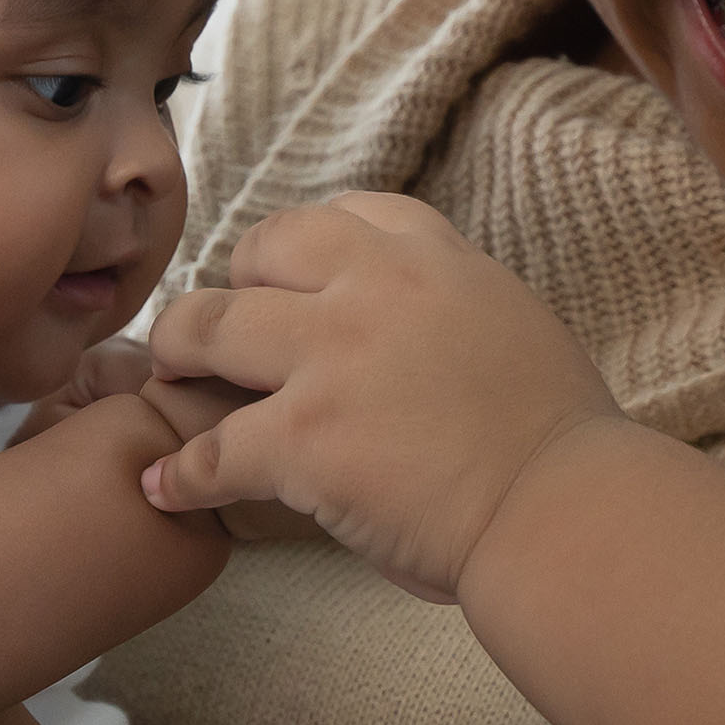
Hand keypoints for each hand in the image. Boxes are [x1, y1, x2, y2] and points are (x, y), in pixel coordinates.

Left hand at [140, 191, 623, 599]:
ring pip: (207, 327)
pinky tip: (163, 488)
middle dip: (230, 286)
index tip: (281, 275)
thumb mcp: (513, 324)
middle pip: (260, 251)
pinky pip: (212, 449)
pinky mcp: (303, 437)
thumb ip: (453, 305)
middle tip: (216, 328)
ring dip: (177, 352)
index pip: (343, 214)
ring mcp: (331, 358)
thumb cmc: (557, 441)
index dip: (298, 246)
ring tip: (166, 378)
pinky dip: (180, 474)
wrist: (561, 510)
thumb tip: (422, 327)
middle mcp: (373, 288)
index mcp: (431, 259)